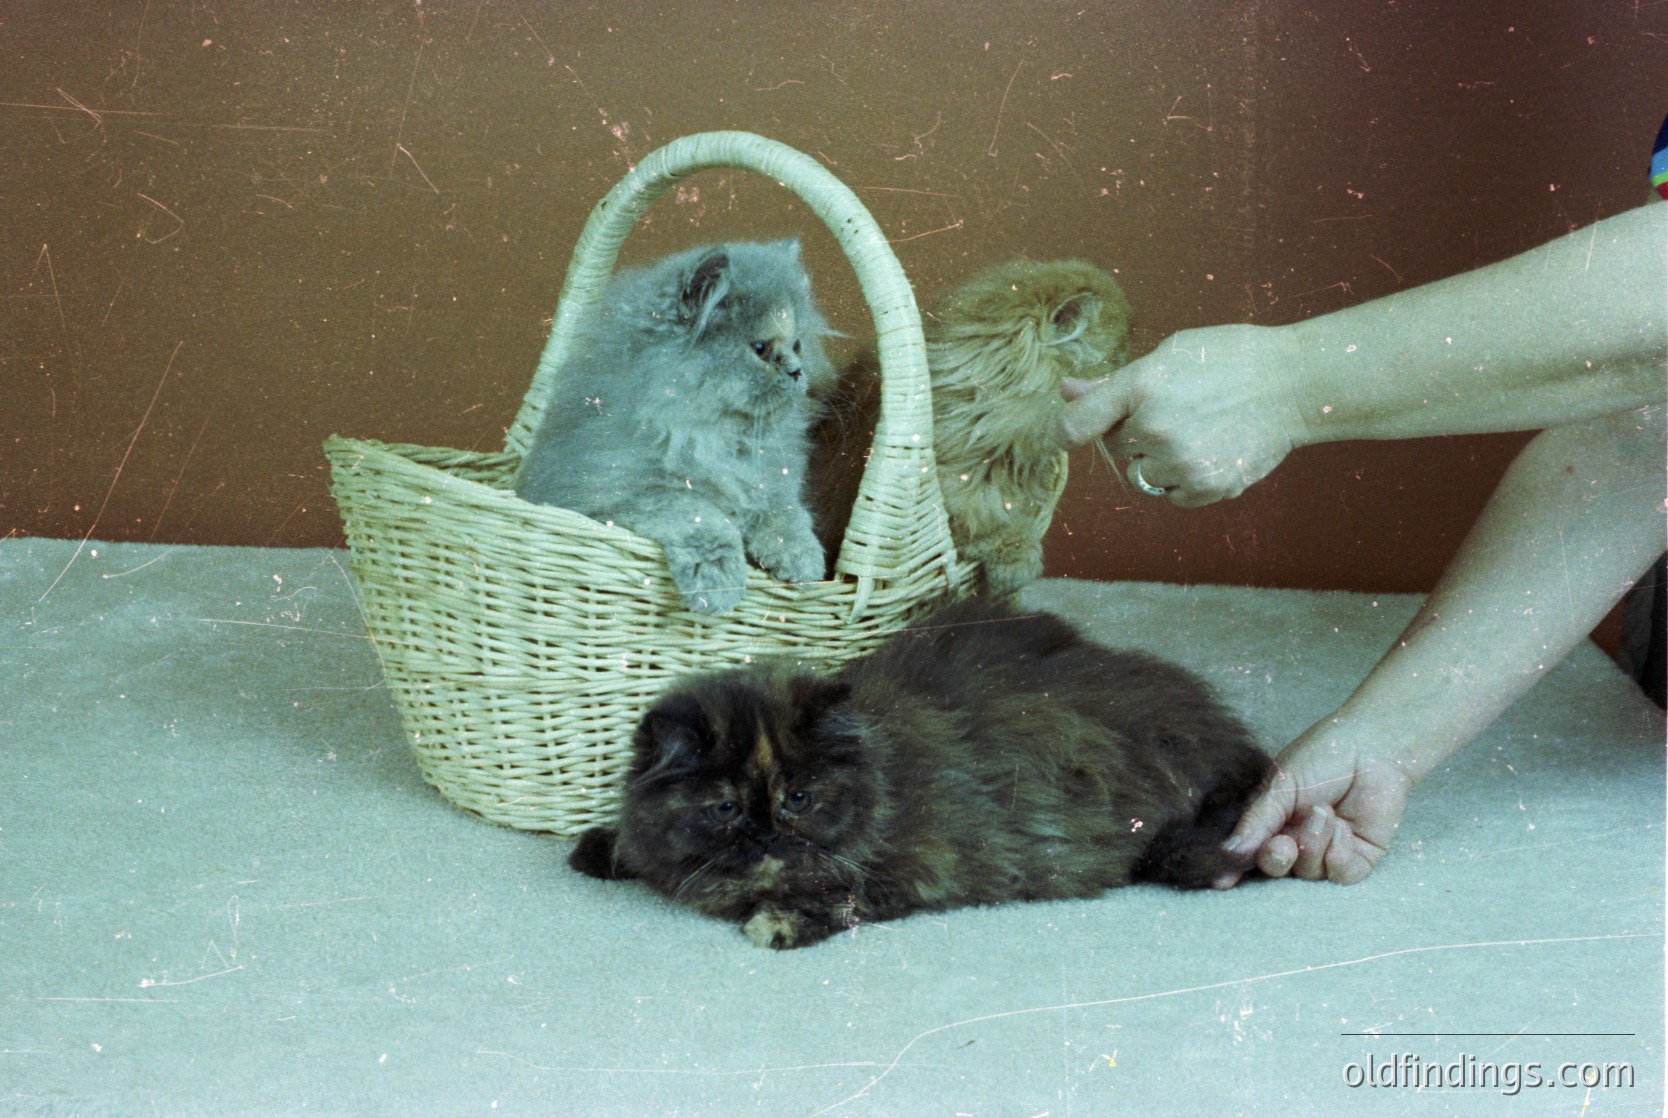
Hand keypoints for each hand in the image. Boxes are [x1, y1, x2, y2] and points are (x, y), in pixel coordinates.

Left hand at [1056, 323, 1307, 506]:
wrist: (1294, 385)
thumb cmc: (1229, 361)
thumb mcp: (1169, 357)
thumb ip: (1114, 383)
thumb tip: (1066, 391)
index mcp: (1141, 385)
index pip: (1076, 424)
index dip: (1068, 431)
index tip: (1074, 434)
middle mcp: (1155, 427)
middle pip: (1114, 446)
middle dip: (1133, 432)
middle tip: (1175, 410)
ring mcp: (1180, 461)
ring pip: (1143, 474)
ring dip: (1159, 459)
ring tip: (1198, 431)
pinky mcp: (1205, 487)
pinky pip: (1171, 494)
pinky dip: (1184, 479)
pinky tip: (1211, 449)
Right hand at [1215, 712, 1415, 885]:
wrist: (1371, 748)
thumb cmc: (1321, 757)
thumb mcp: (1279, 787)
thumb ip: (1255, 822)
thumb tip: (1229, 852)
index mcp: (1272, 821)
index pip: (1248, 852)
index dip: (1236, 866)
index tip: (1224, 879)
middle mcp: (1297, 840)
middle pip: (1276, 871)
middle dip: (1276, 859)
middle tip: (1283, 842)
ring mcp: (1327, 850)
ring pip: (1308, 874)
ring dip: (1314, 845)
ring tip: (1324, 812)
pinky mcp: (1359, 857)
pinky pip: (1340, 876)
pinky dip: (1338, 856)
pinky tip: (1343, 828)